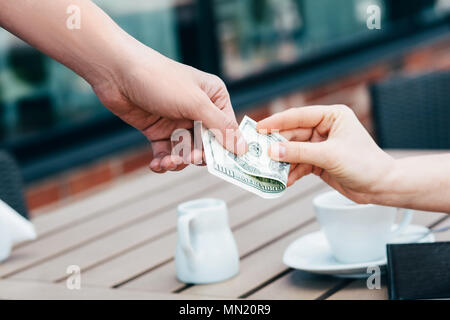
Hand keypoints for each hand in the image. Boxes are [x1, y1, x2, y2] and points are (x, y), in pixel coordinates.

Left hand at [92, 46, 246, 172]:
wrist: (117, 72)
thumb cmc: (161, 80)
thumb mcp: (195, 103)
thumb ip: (220, 127)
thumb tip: (243, 148)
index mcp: (214, 97)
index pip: (227, 129)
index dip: (226, 148)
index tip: (224, 166)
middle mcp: (198, 110)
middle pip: (207, 144)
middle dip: (198, 155)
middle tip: (190, 158)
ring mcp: (177, 121)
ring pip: (187, 152)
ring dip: (179, 161)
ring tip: (168, 162)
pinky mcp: (158, 131)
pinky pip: (167, 153)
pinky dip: (163, 162)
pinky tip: (157, 165)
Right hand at [257, 105, 395, 203]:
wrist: (381, 187)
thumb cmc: (364, 164)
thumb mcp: (329, 156)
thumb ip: (299, 153)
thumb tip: (272, 151)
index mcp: (331, 116)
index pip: (298, 116)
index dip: (277, 122)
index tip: (258, 128)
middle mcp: (325, 128)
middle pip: (293, 135)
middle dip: (278, 146)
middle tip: (260, 154)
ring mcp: (321, 145)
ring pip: (294, 151)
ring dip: (283, 162)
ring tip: (270, 171)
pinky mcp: (319, 161)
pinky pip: (300, 164)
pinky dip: (292, 172)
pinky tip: (285, 180)